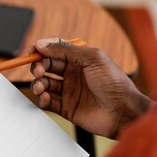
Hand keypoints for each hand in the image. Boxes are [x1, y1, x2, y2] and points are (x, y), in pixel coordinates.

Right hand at [30, 37, 152, 138]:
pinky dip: (42, 99)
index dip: (42, 48)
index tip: (32, 51)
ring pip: (44, 83)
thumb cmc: (114, 83)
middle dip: (38, 66)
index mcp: (79, 59)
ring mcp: (68, 91)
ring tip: (41, 87)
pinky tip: (46, 98)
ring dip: (38, 83)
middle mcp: (72, 74)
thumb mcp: (93, 58)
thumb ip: (66, 50)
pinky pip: (47, 102)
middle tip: (39, 70)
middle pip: (46, 66)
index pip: (55, 49)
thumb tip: (42, 44)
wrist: (123, 111)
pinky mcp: (66, 108)